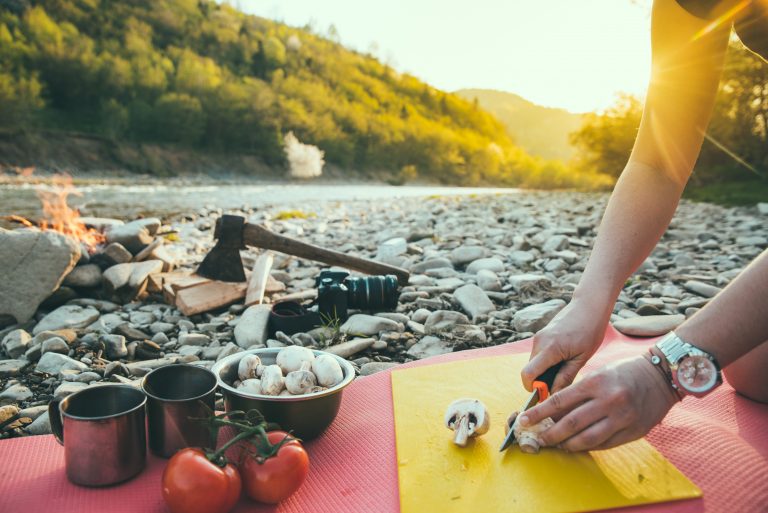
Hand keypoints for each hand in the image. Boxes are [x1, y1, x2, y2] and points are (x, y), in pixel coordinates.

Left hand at [518, 355, 678, 450]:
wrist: (660, 377)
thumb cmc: (624, 372)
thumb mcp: (598, 374)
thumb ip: (579, 393)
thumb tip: (554, 413)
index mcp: (595, 383)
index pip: (559, 401)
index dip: (539, 413)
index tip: (524, 420)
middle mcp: (608, 401)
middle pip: (570, 424)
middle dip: (549, 434)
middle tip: (537, 439)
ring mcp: (622, 418)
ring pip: (586, 439)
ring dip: (566, 445)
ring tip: (556, 445)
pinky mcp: (633, 432)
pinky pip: (604, 444)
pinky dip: (587, 446)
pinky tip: (577, 446)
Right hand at [521, 299, 607, 392]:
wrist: (589, 306)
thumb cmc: (590, 330)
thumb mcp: (581, 358)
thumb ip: (565, 377)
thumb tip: (554, 394)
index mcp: (550, 348)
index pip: (528, 374)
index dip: (532, 388)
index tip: (546, 394)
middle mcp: (539, 342)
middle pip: (530, 370)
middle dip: (540, 381)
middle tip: (560, 384)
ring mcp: (538, 337)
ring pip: (533, 363)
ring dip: (543, 372)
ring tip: (565, 369)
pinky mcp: (541, 335)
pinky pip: (538, 355)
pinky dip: (545, 363)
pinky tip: (563, 360)